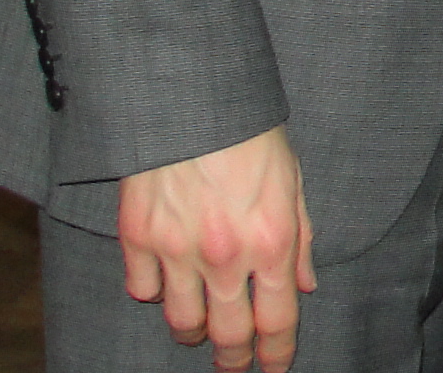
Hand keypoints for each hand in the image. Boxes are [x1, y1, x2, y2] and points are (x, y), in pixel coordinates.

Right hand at [119, 127, 312, 369]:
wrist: (193, 97)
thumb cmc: (251, 134)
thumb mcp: (293, 181)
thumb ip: (301, 238)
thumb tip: (305, 286)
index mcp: (271, 240)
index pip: (276, 320)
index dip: (276, 353)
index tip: (275, 367)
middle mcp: (225, 255)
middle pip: (227, 335)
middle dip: (234, 358)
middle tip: (236, 364)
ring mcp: (177, 250)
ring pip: (182, 323)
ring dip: (195, 333)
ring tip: (202, 329)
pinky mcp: (137, 238)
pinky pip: (144, 292)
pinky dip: (156, 295)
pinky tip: (167, 284)